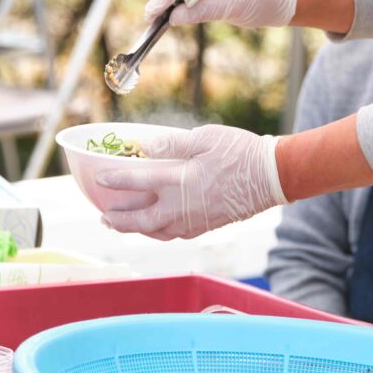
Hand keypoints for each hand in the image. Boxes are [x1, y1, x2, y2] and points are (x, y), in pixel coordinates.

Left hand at [98, 124, 286, 240]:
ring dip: (136, 229)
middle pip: (141, 219)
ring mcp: (195, 220)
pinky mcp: (207, 226)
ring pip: (157, 231)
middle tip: (103, 217)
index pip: (138, 182)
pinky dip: (158, 232)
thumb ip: (172, 145)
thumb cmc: (241, 152)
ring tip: (122, 226)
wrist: (273, 176)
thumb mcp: (205, 138)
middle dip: (119, 220)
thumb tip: (144, 147)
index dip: (115, 180)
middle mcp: (183, 207)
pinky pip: (174, 234)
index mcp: (180, 181)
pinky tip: (155, 227)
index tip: (100, 178)